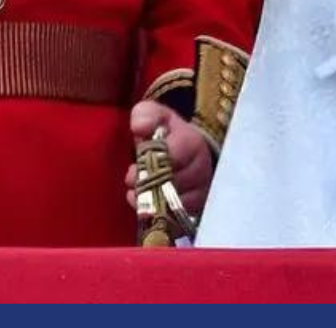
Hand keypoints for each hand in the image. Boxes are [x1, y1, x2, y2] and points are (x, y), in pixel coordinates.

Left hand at [126, 100, 212, 215]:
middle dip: (148, 186)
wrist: (187, 150)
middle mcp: (203, 169)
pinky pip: (178, 221)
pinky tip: (149, 207)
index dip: (147, 166)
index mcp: (193, 143)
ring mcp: (202, 191)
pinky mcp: (198, 210)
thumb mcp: (156, 116)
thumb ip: (146, 115)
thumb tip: (139, 127)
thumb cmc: (167, 133)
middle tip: (133, 185)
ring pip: (175, 205)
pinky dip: (160, 217)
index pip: (171, 158)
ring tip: (139, 195)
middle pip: (173, 185)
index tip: (132, 169)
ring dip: (151, 202)